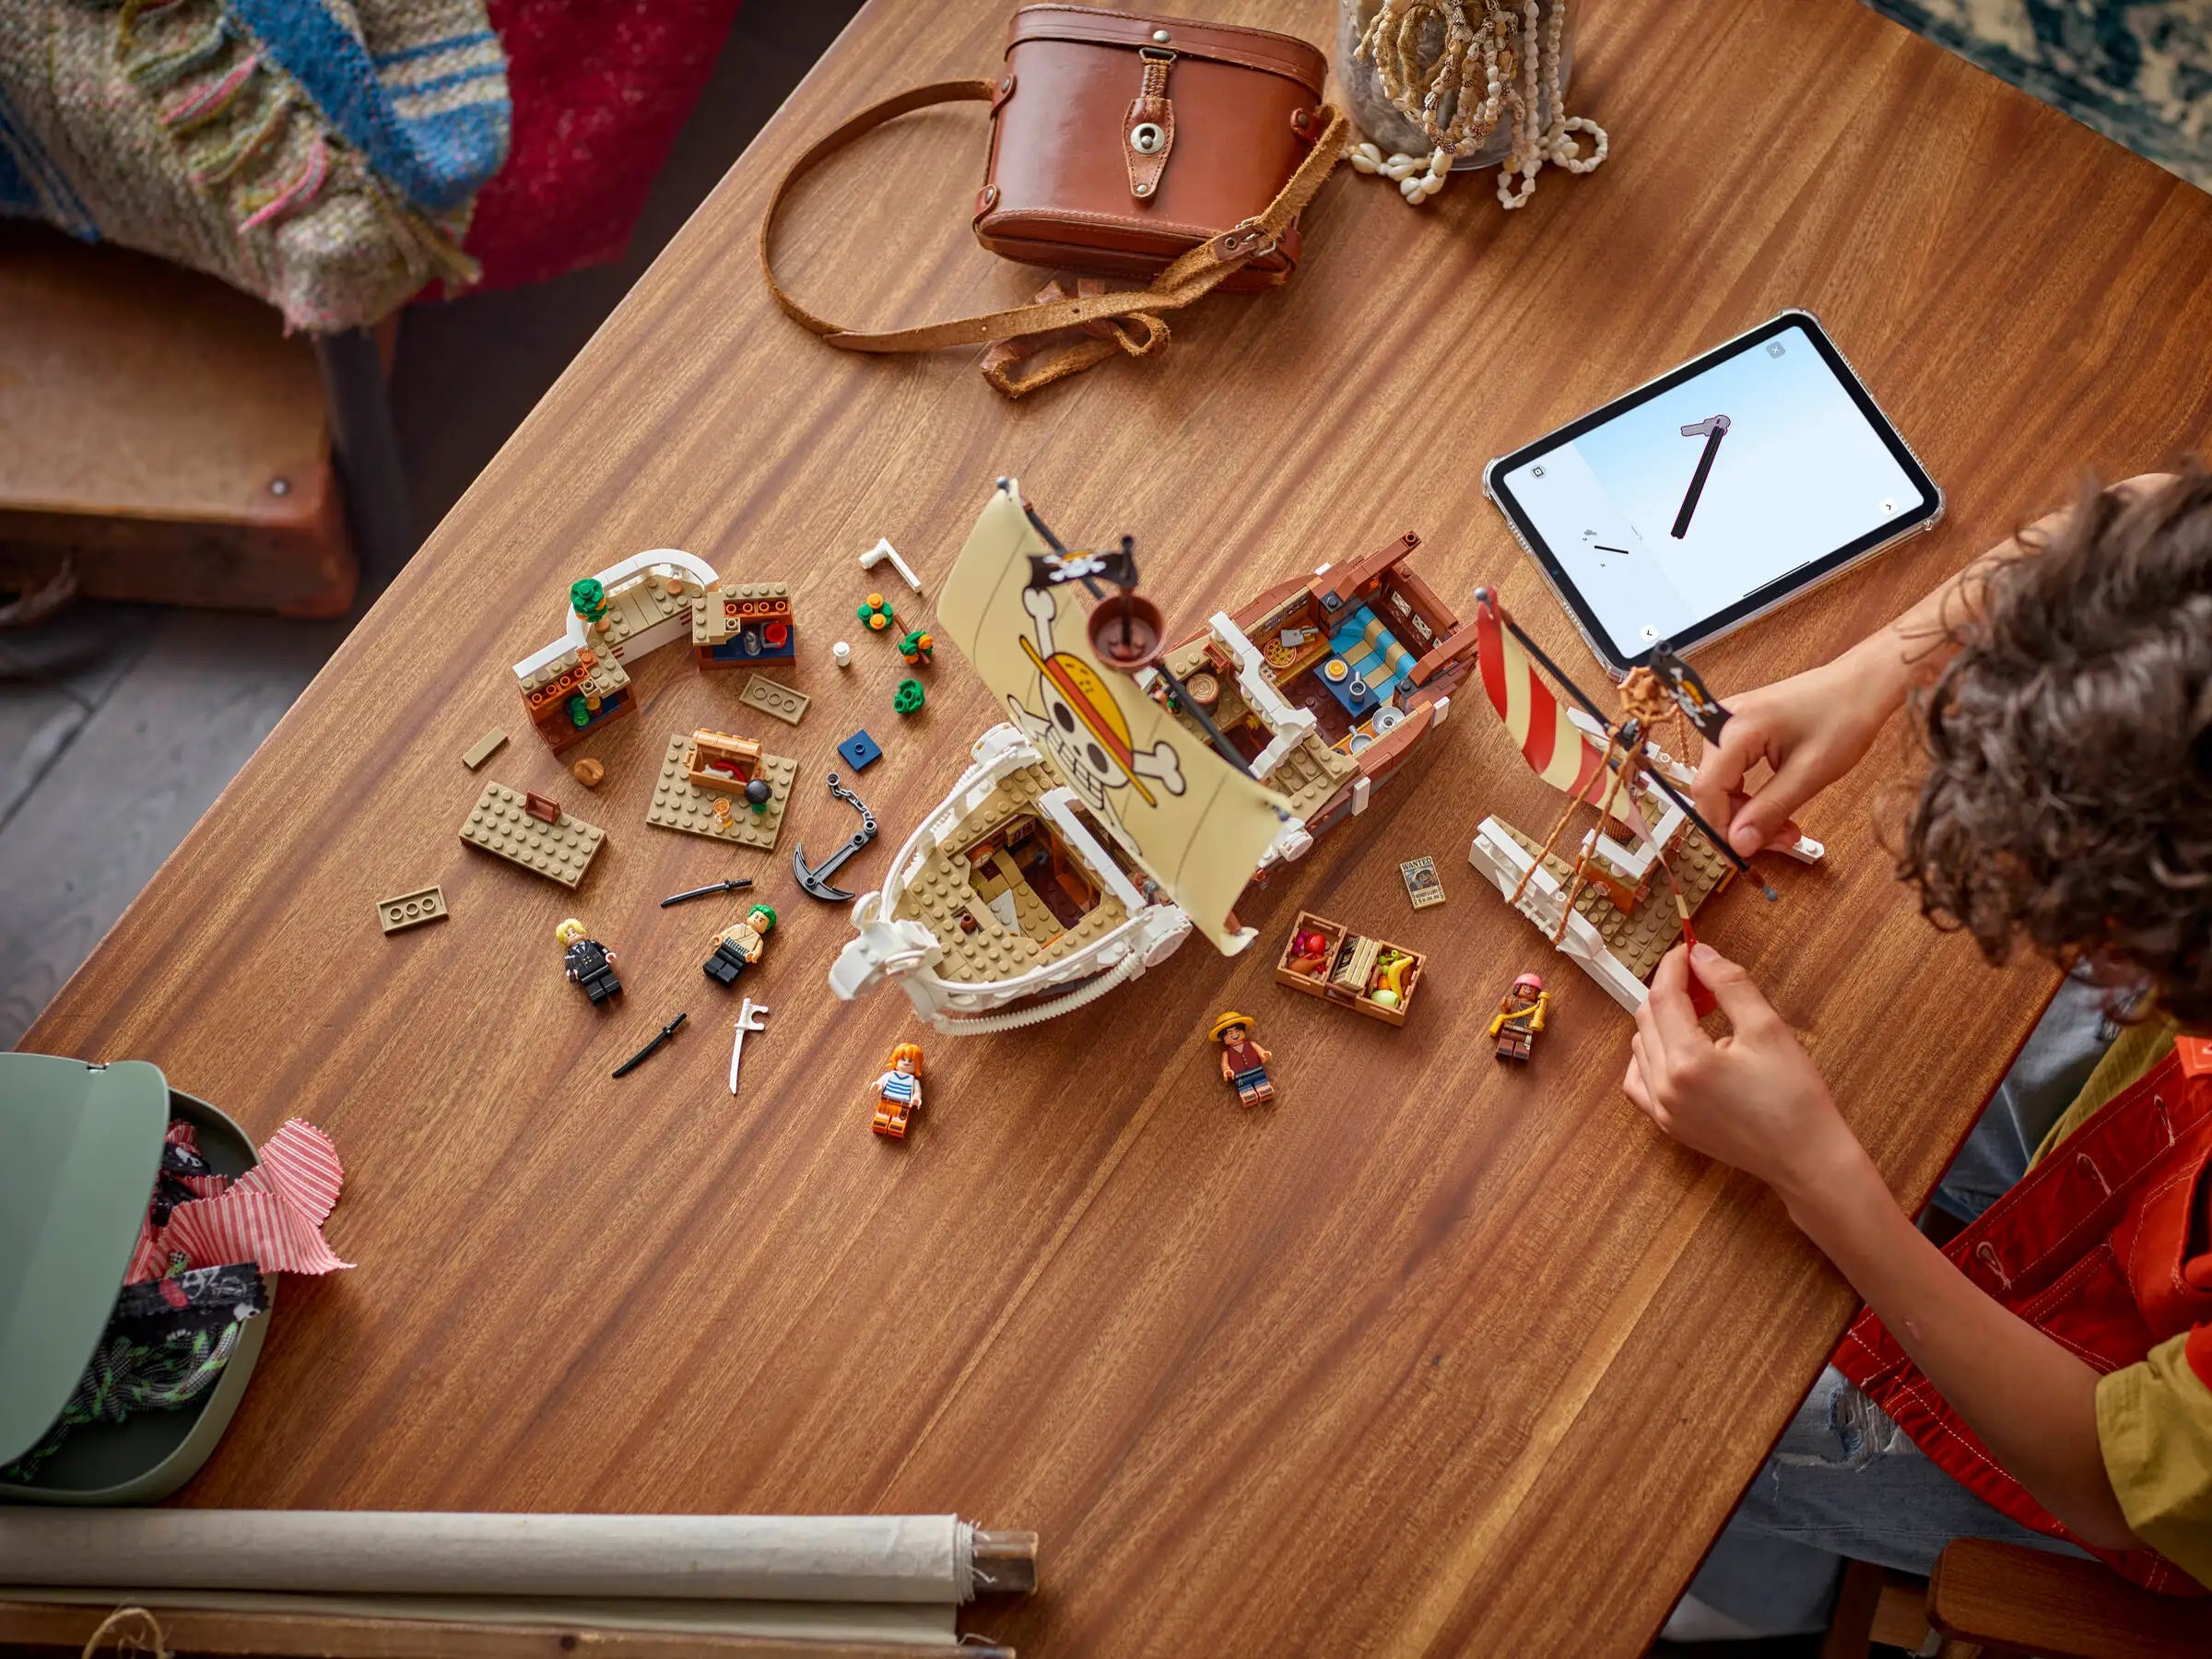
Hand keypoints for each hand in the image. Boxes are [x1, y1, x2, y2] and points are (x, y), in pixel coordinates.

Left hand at [1623, 943, 1862, 1202]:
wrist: (1806, 1157)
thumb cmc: (1795, 1096)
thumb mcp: (1768, 1028)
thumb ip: (1729, 985)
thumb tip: (1701, 954)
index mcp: (1688, 1062)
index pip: (1664, 998)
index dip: (1674, 967)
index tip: (1687, 949)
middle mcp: (1665, 1088)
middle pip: (1647, 1019)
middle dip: (1670, 991)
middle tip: (1702, 979)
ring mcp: (1663, 1111)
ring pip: (1641, 1046)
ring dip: (1662, 1022)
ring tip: (1702, 1015)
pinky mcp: (1668, 1125)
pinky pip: (1639, 1081)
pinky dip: (1650, 1057)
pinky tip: (1679, 1050)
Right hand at [1689, 651, 1899, 856]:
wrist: (1860, 685)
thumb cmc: (1843, 717)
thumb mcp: (1809, 773)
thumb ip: (1769, 810)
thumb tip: (1739, 844)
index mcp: (1735, 729)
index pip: (1707, 790)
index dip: (1722, 827)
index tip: (1746, 854)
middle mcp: (1722, 722)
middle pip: (1712, 788)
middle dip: (1741, 822)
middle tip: (1781, 841)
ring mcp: (1728, 724)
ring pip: (1721, 783)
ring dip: (1749, 811)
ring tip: (1786, 826)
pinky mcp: (1739, 729)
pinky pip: (1732, 771)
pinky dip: (1752, 794)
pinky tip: (1776, 804)